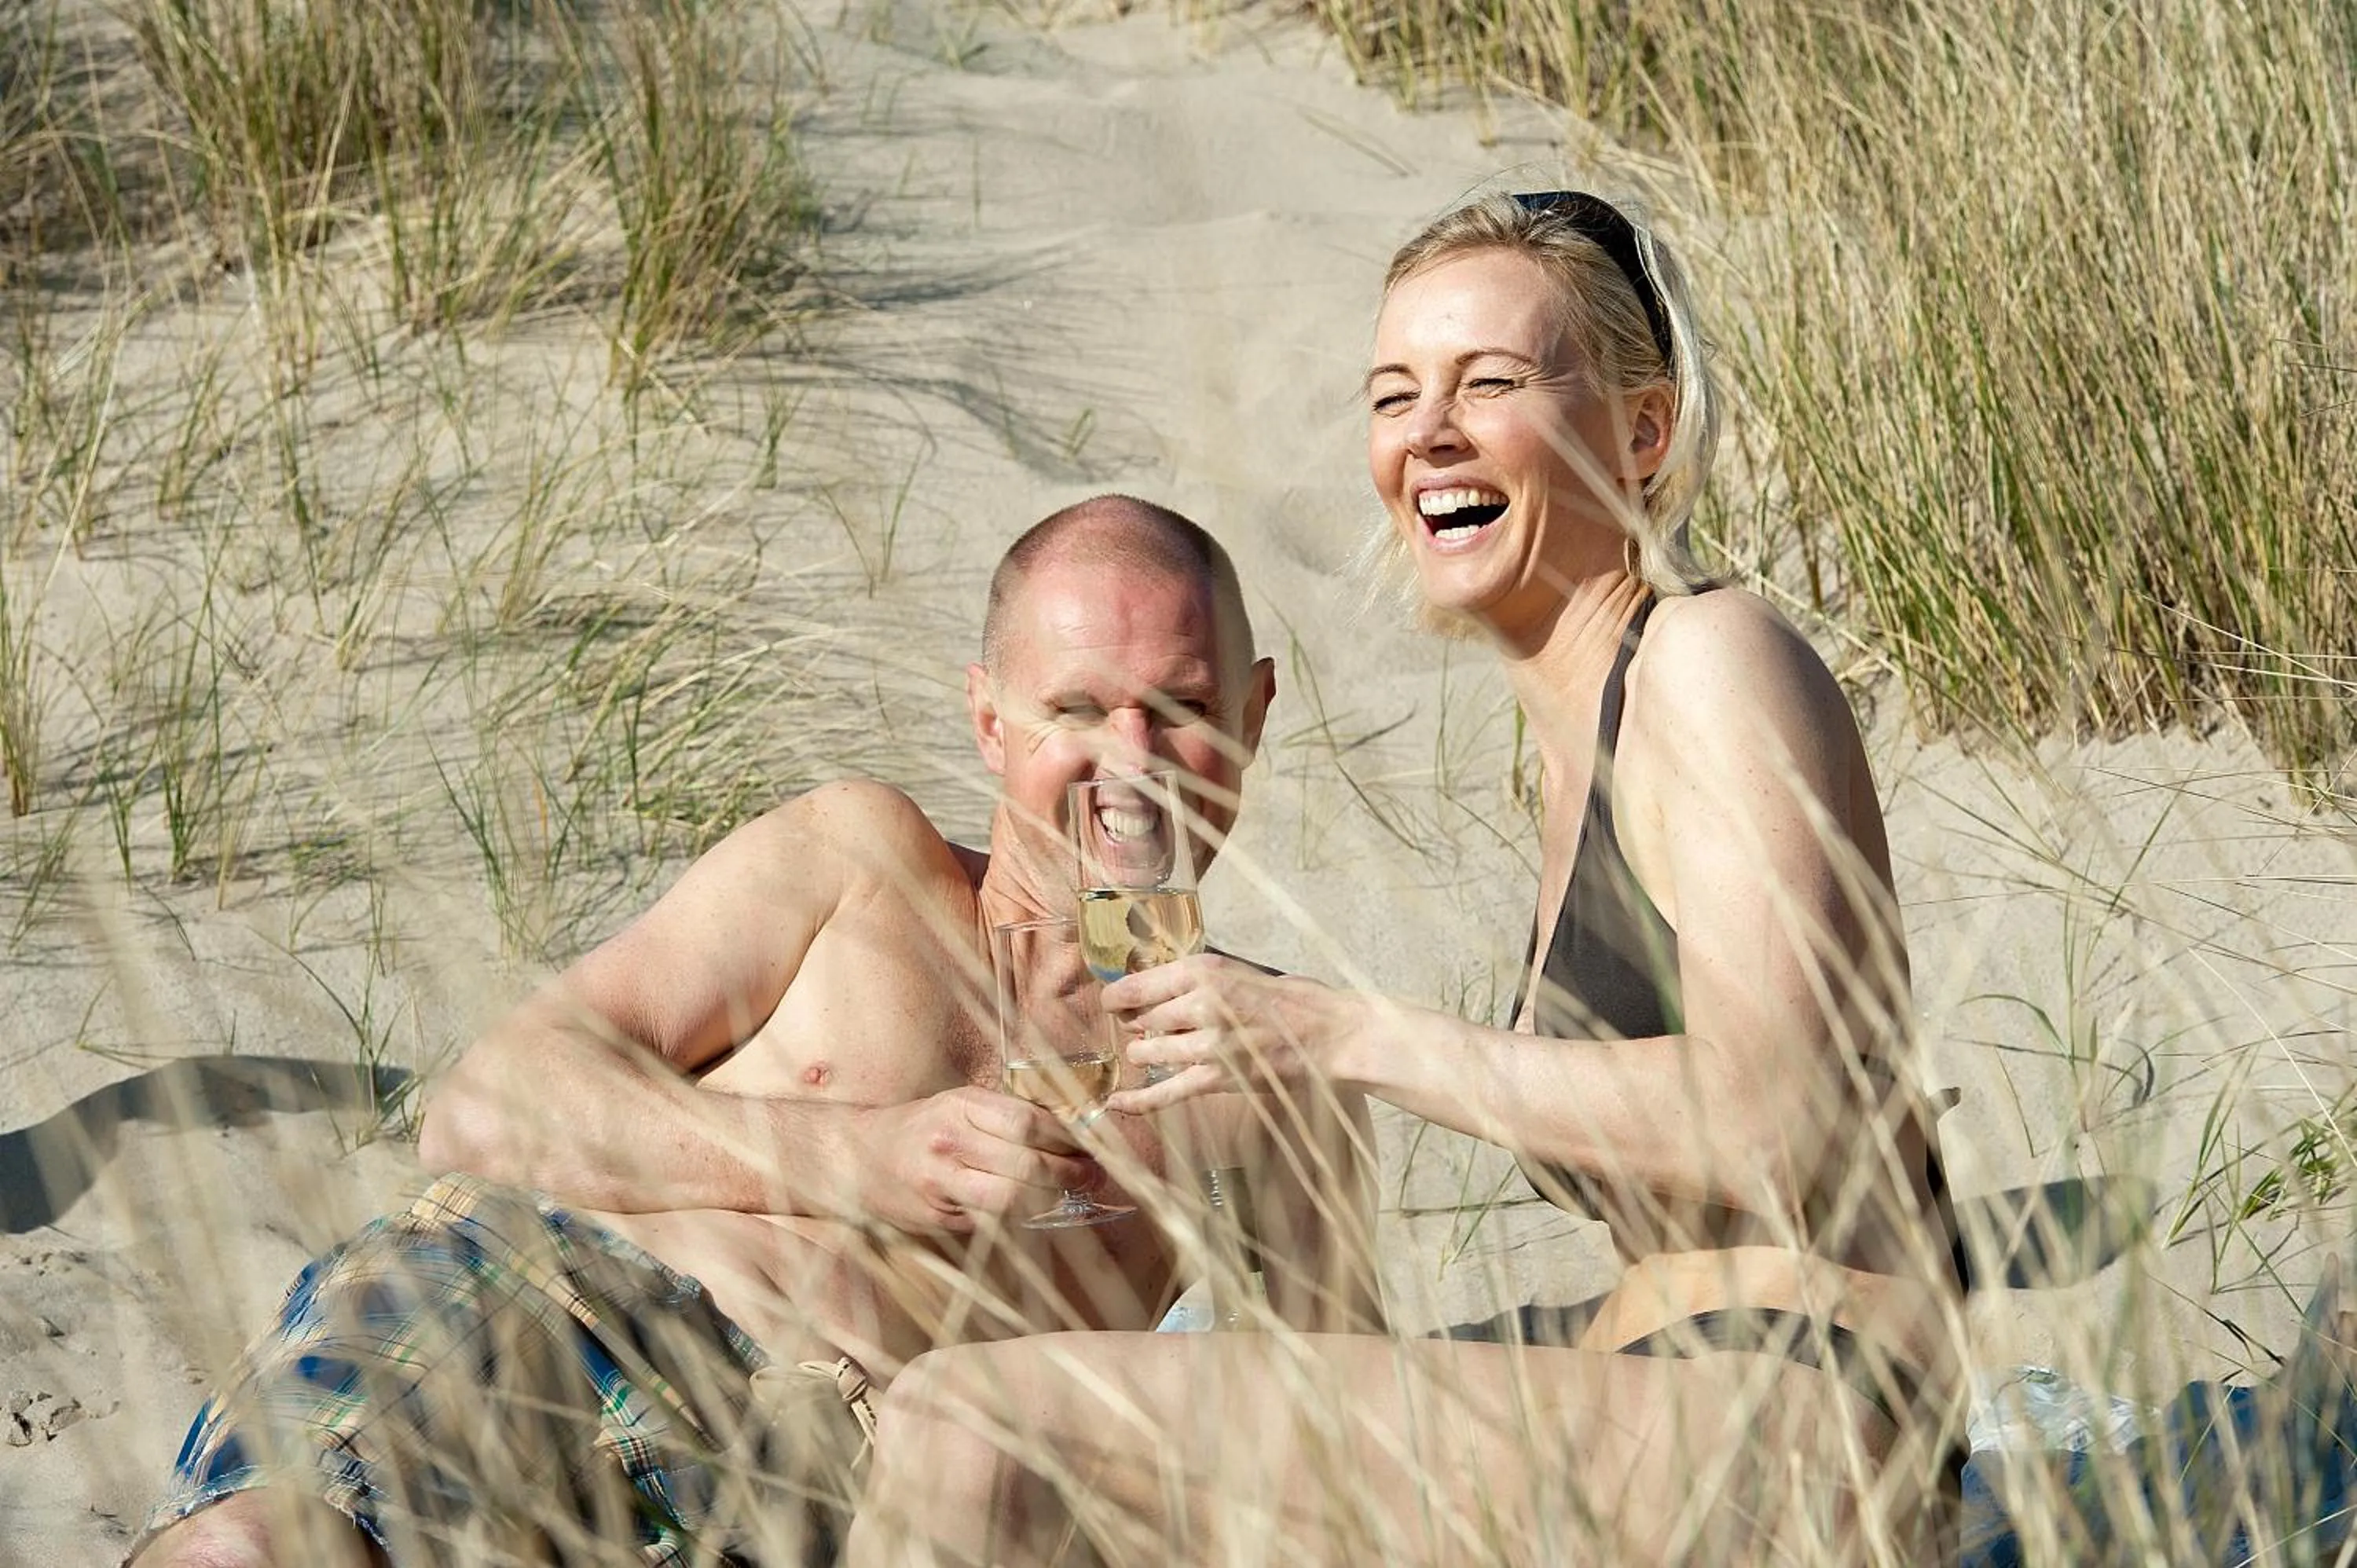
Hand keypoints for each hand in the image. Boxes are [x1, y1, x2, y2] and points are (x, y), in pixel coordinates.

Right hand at [851, 1088, 1098, 1234]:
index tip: (1091, 1144)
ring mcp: (941, 1183)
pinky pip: (992, 1220)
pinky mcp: (937, 1217)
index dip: (1068, 1137)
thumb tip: (1071, 1131)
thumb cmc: (920, 1127)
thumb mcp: (959, 1104)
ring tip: (1073, 1192)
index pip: (1029, 1122)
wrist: (856, 1157)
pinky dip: (1022, 1216)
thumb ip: (1007, 1115)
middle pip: (1027, 1163)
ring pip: (1012, 1198)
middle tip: (1094, 1174)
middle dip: (1070, 1172)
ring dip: (1052, 1198)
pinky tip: (1038, 1208)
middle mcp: (949, 1142)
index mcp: (960, 1105)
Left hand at [1102, 953, 1359, 1114]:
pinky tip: (1116, 1103)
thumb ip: (1203, 980)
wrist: (1334, 1034)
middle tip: (1147, 1028)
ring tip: (1154, 1052)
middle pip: (1143, 1020)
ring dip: (1147, 1054)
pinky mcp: (1218, 1077)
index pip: (1139, 985)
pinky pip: (1167, 1091)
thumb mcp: (1243, 972)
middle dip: (1139, 1026)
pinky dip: (1139, 1100)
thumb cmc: (1296, 1001)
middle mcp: (1201, 1004)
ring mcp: (1208, 1044)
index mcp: (1206, 971)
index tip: (1111, 1002)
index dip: (1117, 997)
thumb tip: (1162, 989)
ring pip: (1150, 1052)